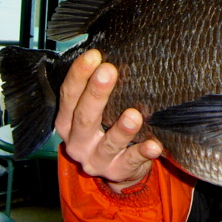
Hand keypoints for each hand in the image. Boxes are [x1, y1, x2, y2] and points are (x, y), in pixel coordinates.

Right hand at [54, 49, 161, 192]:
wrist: (117, 168)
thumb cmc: (106, 128)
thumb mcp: (96, 111)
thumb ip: (98, 88)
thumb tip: (114, 49)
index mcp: (67, 121)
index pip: (69, 95)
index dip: (79, 75)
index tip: (94, 55)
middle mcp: (77, 141)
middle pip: (85, 117)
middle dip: (96, 94)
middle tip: (109, 71)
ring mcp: (97, 159)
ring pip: (109, 143)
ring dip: (122, 129)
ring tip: (134, 115)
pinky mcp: (118, 171)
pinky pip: (131, 161)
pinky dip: (143, 153)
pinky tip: (154, 145)